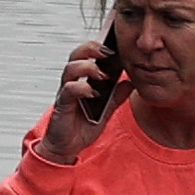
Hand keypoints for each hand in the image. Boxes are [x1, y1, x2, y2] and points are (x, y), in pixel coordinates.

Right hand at [37, 39, 120, 161]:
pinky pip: (69, 90)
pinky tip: (93, 93)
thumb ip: (116, 96)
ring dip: (87, 68)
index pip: (86, 55)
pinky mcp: (62, 105)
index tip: (114, 46)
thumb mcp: (105, 110)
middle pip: (76, 55)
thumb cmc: (81, 126)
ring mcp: (65, 92)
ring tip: (103, 75)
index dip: (97, 46)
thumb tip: (131, 83)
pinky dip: (82, 88)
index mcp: (81, 80)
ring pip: (70, 69)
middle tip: (107, 53)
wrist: (67, 147)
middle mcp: (71, 82)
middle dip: (91, 49)